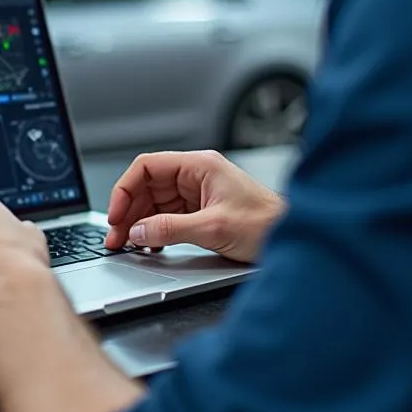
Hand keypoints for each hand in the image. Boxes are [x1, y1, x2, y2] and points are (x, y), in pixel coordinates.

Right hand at [106, 151, 284, 264]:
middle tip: (116, 237)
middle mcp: (196, 176)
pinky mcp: (202, 212)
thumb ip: (170, 229)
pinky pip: (168, 217)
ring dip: (139, 223)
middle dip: (128, 211)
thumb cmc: (267, 223)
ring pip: (155, 203)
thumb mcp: (213, 228)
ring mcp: (198, 194)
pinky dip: (155, 231)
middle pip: (147, 187)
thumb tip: (138, 232)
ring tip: (129, 245)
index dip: (125, 190)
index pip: (147, 167)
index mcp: (199, 166)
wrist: (295, 238)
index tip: (115, 215)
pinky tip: (150, 246)